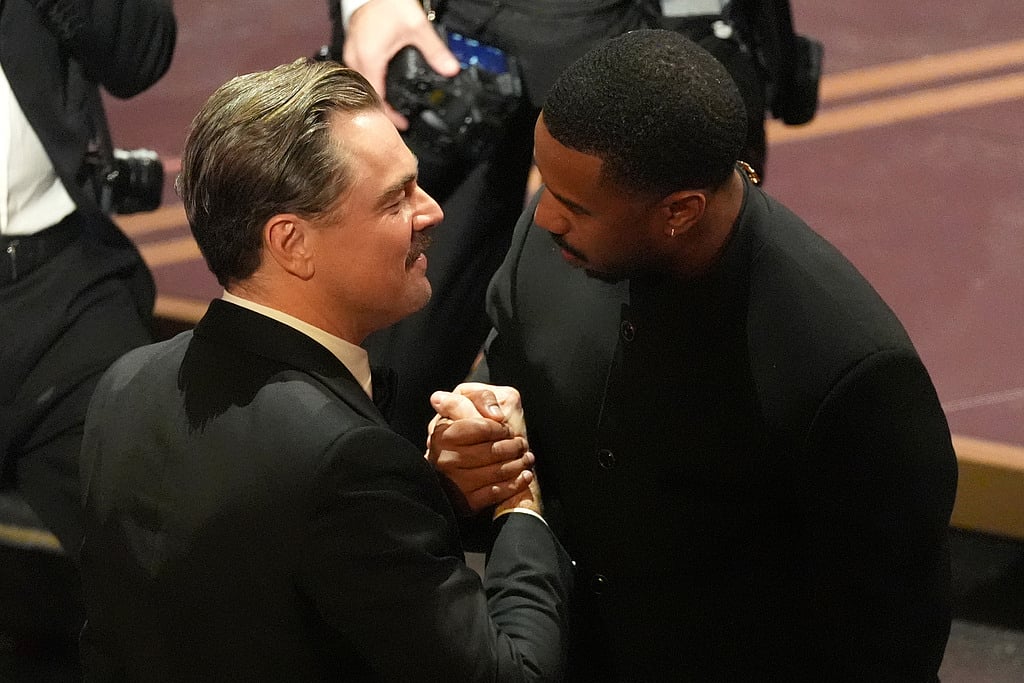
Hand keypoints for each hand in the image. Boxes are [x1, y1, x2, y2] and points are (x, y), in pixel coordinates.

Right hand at [344, 0, 460, 128]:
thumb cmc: (388, 3)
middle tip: (400, 121)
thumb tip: (450, 69)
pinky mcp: (353, 50)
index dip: (389, 116)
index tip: (402, 124)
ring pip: (361, 87)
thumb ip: (435, 50)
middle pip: (367, 96)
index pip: (376, 99)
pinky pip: (359, 75)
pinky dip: (371, 85)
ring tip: (393, 108)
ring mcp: (351, 55)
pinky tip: (383, 87)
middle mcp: (356, 60)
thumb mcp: (417, 27)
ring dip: (376, 98)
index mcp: (369, 60)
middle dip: (384, 110)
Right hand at [427, 387, 534, 512]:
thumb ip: (482, 398)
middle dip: (513, 447)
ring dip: (518, 464)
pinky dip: (515, 484)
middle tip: (522, 444)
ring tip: (527, 458)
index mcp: (443, 432)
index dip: (499, 427)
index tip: (507, 427)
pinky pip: (495, 493)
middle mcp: (444, 458)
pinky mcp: (464, 501)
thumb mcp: (469, 404)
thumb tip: (495, 415)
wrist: (451, 466)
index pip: (480, 427)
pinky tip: (524, 476)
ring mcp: (454, 481)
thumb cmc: (464, 430)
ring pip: (496, 471)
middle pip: (491, 451)